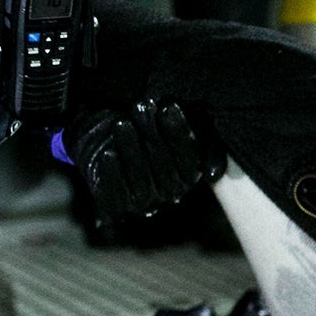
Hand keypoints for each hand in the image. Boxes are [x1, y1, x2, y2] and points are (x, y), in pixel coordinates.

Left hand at [62, 99, 218, 223]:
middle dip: (152, 135)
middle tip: (140, 107)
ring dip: (132, 151)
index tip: (167, 106)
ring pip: (142, 183)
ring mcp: (145, 203)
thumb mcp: (175, 119)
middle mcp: (170, 192)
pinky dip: (113, 176)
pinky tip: (108, 154)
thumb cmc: (149, 125)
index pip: (190, 158)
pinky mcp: (119, 209)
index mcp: (189, 173)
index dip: (179, 133)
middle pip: (165, 170)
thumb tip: (207, 157)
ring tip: (122, 124)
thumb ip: (196, 123)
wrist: (110, 137)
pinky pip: (118, 197)